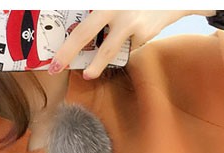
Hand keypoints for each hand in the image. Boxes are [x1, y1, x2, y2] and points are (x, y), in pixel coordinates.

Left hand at [48, 10, 188, 79]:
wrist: (169, 0)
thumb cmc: (135, 3)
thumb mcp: (115, 4)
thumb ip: (99, 14)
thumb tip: (80, 32)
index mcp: (106, 3)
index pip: (80, 25)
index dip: (65, 43)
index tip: (54, 58)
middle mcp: (117, 10)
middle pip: (87, 35)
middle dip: (69, 53)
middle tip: (57, 67)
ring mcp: (132, 23)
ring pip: (109, 50)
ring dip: (97, 65)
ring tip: (88, 74)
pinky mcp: (145, 34)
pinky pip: (128, 46)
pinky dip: (125, 45)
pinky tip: (131, 35)